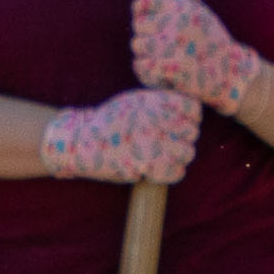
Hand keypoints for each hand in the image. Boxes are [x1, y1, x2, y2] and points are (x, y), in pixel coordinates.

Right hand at [37, 88, 199, 184]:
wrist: (80, 140)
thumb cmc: (110, 122)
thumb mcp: (135, 101)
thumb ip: (160, 104)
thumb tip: (190, 114)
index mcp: (152, 101)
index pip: (192, 109)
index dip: (190, 120)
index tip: (179, 127)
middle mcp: (153, 118)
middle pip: (191, 132)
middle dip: (184, 140)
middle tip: (170, 146)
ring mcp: (149, 141)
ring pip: (186, 153)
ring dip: (178, 158)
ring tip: (164, 158)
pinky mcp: (143, 164)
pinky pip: (175, 171)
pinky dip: (171, 173)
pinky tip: (159, 170)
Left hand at [127, 0, 269, 112]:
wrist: (230, 73)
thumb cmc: (209, 40)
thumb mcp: (195, 11)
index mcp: (185, 5)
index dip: (140, 9)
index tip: (146, 18)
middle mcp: (179, 22)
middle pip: (138, 24)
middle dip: (146, 34)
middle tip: (163, 44)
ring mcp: (175, 46)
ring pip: (137, 45)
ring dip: (147, 53)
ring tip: (165, 57)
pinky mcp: (172, 68)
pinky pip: (142, 65)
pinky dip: (148, 72)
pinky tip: (162, 73)